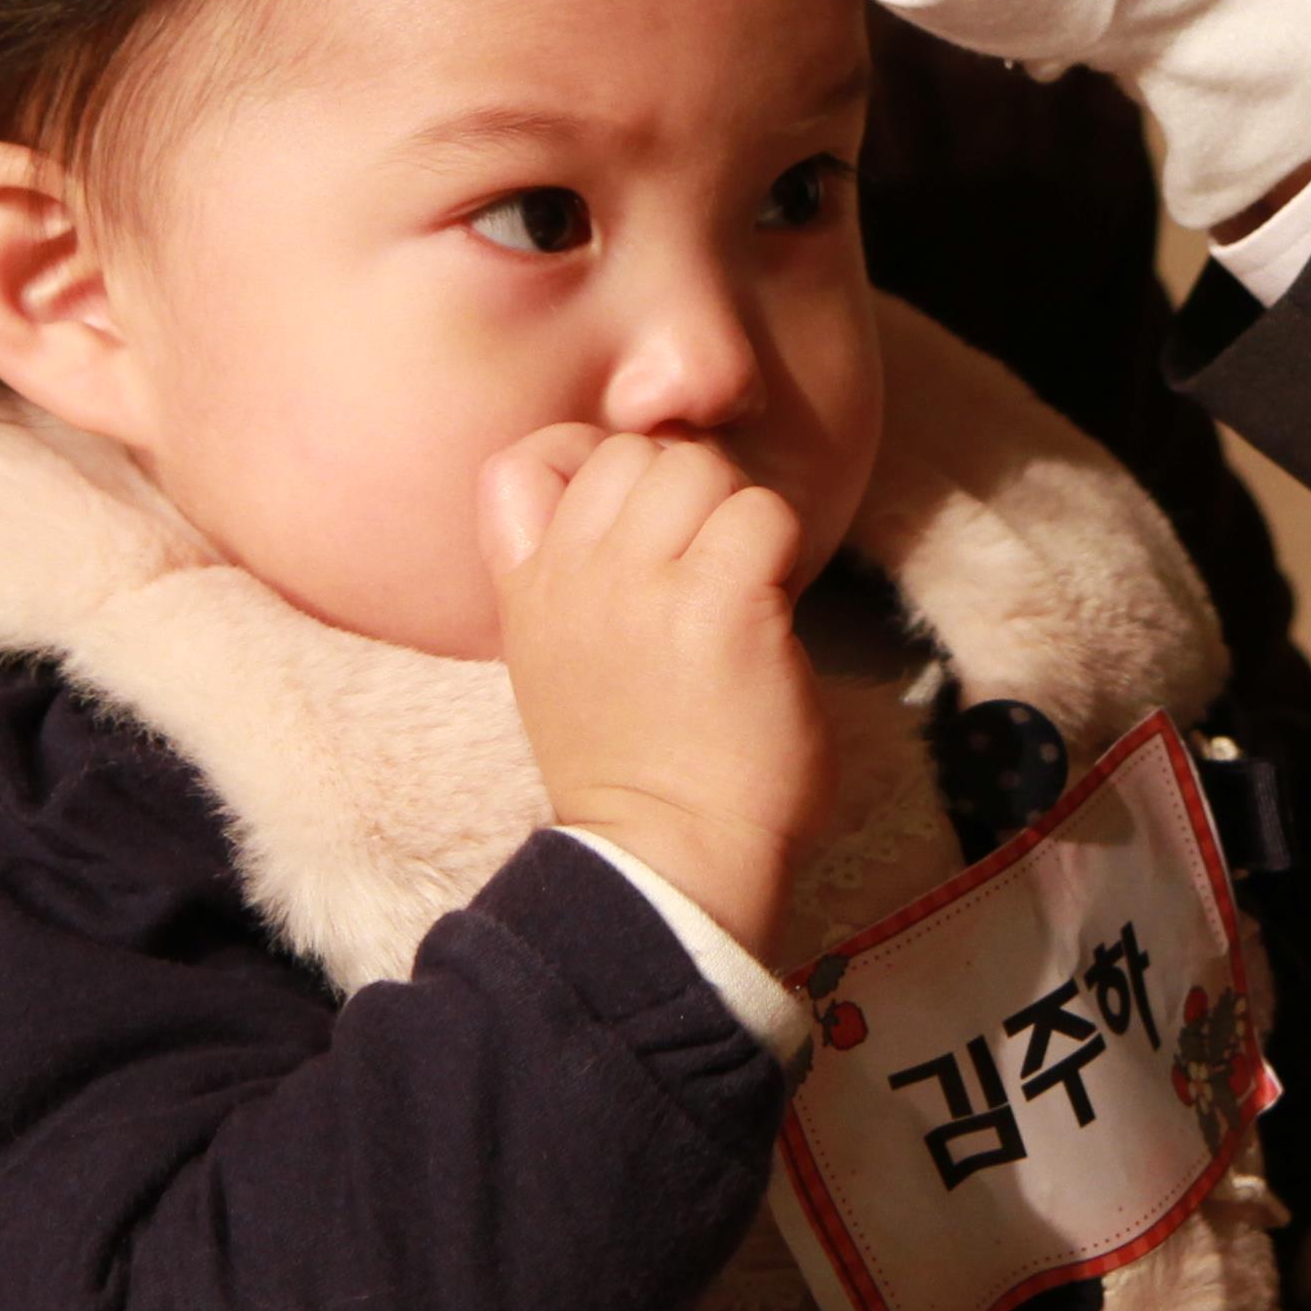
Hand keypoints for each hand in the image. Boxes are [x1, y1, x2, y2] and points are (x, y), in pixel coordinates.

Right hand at [483, 426, 830, 961]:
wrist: (671, 857)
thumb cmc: (635, 764)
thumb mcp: (549, 656)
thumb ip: (551, 565)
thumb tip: (586, 467)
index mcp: (527, 586)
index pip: (535, 456)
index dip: (603, 470)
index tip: (644, 532)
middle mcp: (575, 575)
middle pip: (638, 453)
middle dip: (689, 496)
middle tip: (711, 572)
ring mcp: (644, 586)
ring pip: (704, 469)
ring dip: (740, 523)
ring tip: (741, 596)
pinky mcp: (722, 603)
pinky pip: (765, 515)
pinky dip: (782, 555)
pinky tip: (770, 616)